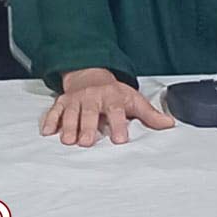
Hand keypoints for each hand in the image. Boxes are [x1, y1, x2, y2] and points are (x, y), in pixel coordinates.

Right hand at [41, 68, 174, 145]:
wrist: (89, 74)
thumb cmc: (113, 92)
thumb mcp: (133, 99)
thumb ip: (149, 114)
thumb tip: (169, 124)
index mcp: (111, 97)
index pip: (115, 111)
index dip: (118, 125)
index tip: (120, 140)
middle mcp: (92, 97)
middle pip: (89, 112)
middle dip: (88, 127)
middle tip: (87, 142)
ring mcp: (75, 100)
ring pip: (70, 113)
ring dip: (68, 126)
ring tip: (68, 141)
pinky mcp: (62, 102)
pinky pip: (54, 111)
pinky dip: (50, 120)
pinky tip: (47, 131)